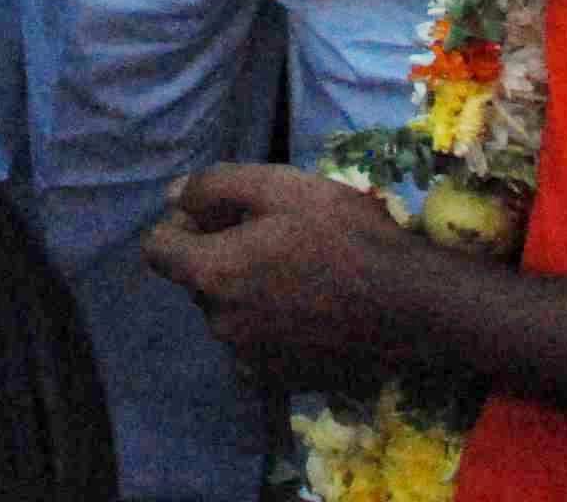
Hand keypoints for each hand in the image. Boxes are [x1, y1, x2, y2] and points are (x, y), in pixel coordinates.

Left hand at [142, 165, 429, 376]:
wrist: (409, 306)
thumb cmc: (344, 235)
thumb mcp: (280, 186)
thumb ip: (214, 186)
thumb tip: (173, 196)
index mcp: (213, 275)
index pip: (157, 249)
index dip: (181, 223)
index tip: (221, 214)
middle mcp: (220, 325)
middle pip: (197, 280)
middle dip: (221, 254)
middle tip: (275, 236)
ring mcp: (249, 359)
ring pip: (228, 311)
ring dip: (247, 289)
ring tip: (300, 271)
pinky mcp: (279, 381)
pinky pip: (255, 343)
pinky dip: (269, 324)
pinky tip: (309, 307)